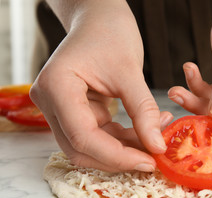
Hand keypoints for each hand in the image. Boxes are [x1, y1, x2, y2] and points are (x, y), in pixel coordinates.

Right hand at [30, 0, 171, 171]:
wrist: (100, 19)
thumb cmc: (110, 33)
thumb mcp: (130, 71)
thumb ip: (143, 110)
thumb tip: (157, 146)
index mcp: (56, 87)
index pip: (82, 136)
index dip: (117, 156)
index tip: (148, 161)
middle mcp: (50, 102)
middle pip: (81, 148)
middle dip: (119, 157)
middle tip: (153, 157)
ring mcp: (61, 109)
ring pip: (89, 147)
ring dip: (123, 149)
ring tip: (154, 138)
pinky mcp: (75, 112)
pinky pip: (98, 136)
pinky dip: (121, 139)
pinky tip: (145, 130)